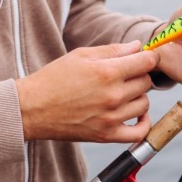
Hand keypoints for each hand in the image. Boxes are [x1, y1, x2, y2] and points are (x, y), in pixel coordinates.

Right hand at [15, 40, 159, 142]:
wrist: (32, 109)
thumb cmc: (54, 78)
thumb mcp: (81, 55)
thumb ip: (113, 51)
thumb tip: (138, 46)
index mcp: (107, 72)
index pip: (147, 62)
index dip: (149, 56)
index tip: (145, 57)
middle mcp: (113, 96)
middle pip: (146, 82)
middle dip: (140, 74)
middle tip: (125, 73)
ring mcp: (111, 118)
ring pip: (144, 103)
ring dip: (138, 96)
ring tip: (122, 91)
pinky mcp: (106, 135)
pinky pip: (139, 132)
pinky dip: (143, 123)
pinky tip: (135, 113)